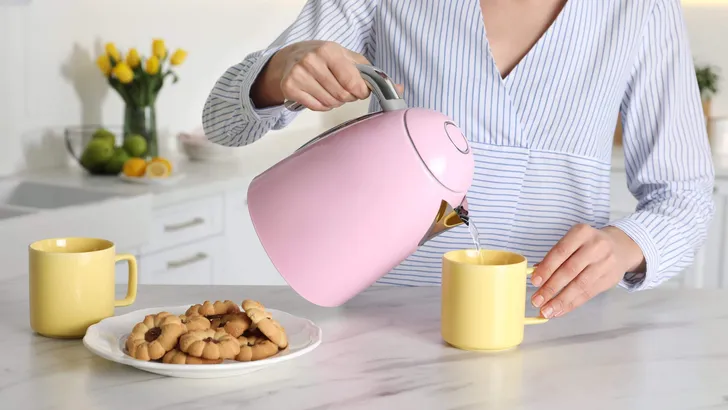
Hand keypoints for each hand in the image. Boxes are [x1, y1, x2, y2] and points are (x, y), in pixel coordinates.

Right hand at [252, 41, 402, 110]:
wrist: (290, 58)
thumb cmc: (324, 59)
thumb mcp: (348, 58)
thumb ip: (371, 73)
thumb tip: (398, 88)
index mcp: (329, 51)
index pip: (352, 82)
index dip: (360, 91)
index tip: (360, 90)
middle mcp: (312, 61)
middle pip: (342, 95)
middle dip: (347, 97)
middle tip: (343, 89)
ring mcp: (299, 74)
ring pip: (330, 103)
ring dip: (335, 101)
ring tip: (329, 90)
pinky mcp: (290, 87)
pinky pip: (316, 107)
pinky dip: (322, 105)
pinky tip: (319, 94)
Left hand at [530, 224, 644, 317]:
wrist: (620, 247)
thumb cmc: (587, 245)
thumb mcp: (572, 241)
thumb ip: (555, 257)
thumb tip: (535, 275)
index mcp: (581, 233)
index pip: (561, 252)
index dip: (546, 268)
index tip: (534, 282)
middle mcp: (595, 247)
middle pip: (570, 270)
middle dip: (551, 288)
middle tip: (536, 300)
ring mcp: (605, 263)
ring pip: (579, 285)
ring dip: (560, 300)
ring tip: (546, 310)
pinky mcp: (610, 279)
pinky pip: (588, 294)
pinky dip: (571, 304)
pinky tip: (560, 310)